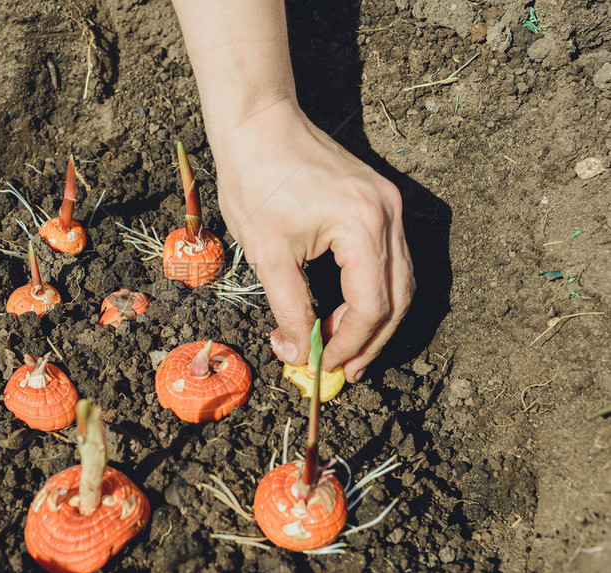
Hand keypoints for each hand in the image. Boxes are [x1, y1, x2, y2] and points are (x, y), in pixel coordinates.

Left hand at [211, 100, 414, 381]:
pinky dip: (370, 289)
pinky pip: (387, 257)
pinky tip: (346, 309)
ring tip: (344, 347)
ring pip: (398, 279)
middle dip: (370, 340)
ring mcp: (388, 204)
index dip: (348, 344)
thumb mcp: (268, 254)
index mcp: (364, 226)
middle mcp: (388, 214)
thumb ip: (291, 308)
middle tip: (344, 369)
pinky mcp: (378, 200)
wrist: (258, 122)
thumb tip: (299, 352)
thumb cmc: (255, 179)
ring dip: (373, 318)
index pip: (372, 306)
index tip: (321, 365)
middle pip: (398, 297)